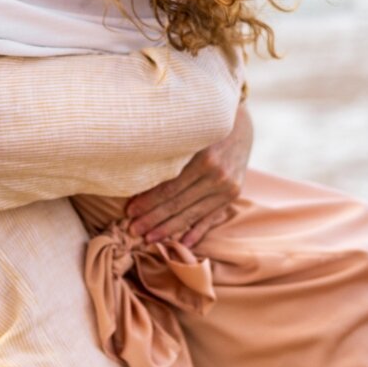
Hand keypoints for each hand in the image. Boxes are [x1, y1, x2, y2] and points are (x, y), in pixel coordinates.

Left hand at [125, 100, 252, 247]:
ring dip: (168, 229)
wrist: (238, 122)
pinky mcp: (233, 194)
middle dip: (153, 219)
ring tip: (149, 238)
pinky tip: (182, 244)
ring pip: (191, 214)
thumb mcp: (188, 134)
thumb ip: (170, 155)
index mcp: (203, 157)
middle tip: (132, 230)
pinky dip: (197, 232)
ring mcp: (228, 187)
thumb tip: (138, 177)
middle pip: (178, 203)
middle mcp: (217, 174)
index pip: (170, 187)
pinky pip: (211, 217)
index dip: (148, 201)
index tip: (129, 212)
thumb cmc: (203, 125)